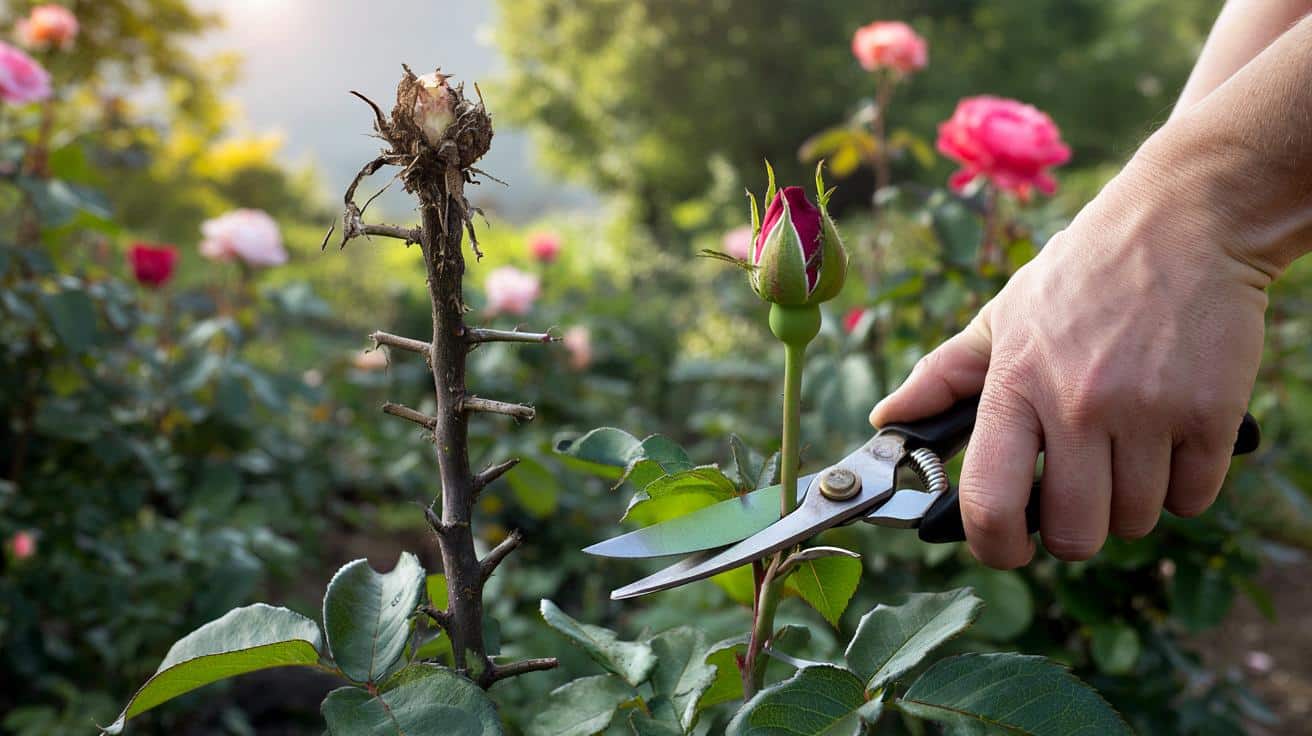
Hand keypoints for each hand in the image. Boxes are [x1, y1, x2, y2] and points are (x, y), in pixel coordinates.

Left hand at [870, 156, 1269, 567]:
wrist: (1183, 221)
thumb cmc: (1082, 274)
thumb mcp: (1002, 317)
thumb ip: (941, 377)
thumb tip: (885, 421)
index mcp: (1014, 385)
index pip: (989, 503)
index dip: (995, 547)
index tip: (1007, 547)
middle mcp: (1076, 404)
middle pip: (1072, 533)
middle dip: (1072, 530)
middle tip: (1077, 495)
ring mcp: (1146, 411)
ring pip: (1135, 520)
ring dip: (1130, 503)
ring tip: (1127, 451)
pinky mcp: (1210, 413)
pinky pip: (1193, 499)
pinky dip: (1184, 485)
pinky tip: (1172, 440)